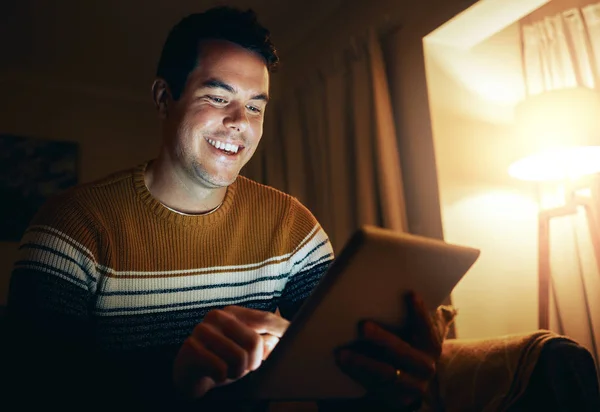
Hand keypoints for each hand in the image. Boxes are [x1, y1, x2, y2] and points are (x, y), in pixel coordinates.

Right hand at [173, 306, 288, 397]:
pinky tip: (215, 374)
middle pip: (254, 341)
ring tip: (228, 371)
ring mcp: (202, 330)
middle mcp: (217, 316)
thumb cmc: (221, 361)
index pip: (266, 319)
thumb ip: (266, 342)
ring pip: (239, 357)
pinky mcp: (191, 348)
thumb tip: (282, 337)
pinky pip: (221, 369)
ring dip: (237, 372)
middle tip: (244, 368)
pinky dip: (222, 377)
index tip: (288, 343)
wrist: (187, 377)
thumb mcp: (247, 352)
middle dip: (253, 362)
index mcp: (233, 313)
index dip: (280, 333)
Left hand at [334, 291, 441, 409]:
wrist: (413, 382)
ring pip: (385, 374)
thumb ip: (410, 317)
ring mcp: (412, 385)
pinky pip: (374, 386)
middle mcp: (425, 367)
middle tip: (363, 326)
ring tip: (341, 353)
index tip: (410, 294)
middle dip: (382, 339)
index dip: (419, 312)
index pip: (426, 327)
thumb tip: (398, 292)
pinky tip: (342, 363)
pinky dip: (356, 374)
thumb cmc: (408, 346)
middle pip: (402, 352)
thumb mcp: (414, 333)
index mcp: (431, 345)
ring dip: (362, 363)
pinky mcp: (396, 398)